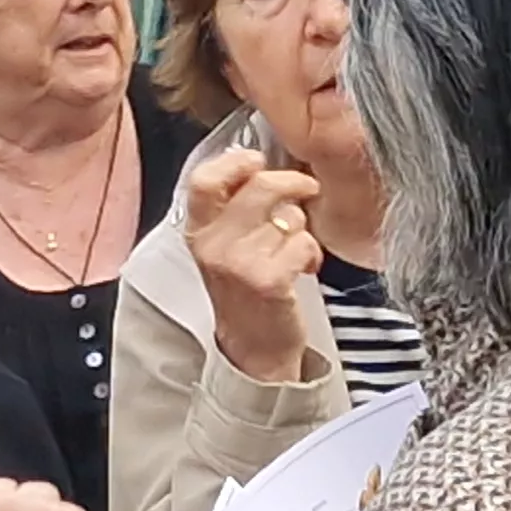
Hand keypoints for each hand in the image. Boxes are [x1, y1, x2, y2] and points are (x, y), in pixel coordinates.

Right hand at [181, 150, 324, 383]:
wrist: (253, 349)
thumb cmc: (244, 292)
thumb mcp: (224, 246)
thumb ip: (233, 206)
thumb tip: (259, 163)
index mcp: (199, 231)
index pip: (205, 179)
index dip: (236, 162)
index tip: (258, 162)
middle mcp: (213, 246)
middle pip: (259, 186)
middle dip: (292, 183)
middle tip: (305, 188)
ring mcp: (239, 264)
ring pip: (289, 216)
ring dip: (303, 229)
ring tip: (296, 248)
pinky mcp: (268, 281)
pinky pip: (303, 243)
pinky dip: (312, 254)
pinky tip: (304, 268)